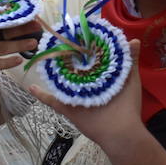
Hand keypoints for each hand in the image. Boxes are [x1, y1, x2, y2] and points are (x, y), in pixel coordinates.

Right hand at [27, 39, 145, 154]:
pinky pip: (52, 101)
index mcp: (101, 77)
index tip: (78, 32)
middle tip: (57, 42)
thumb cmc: (127, 105)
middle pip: (74, 69)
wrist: (121, 132)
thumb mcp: (131, 79)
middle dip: (66, 57)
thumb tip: (134, 39)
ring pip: (62, 82)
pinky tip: (31, 86)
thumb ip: (131, 60)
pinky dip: (41, 95)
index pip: (91, 59)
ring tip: (43, 58)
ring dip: (53, 72)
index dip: (85, 47)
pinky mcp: (69, 108)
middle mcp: (87, 85)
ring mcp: (77, 96)